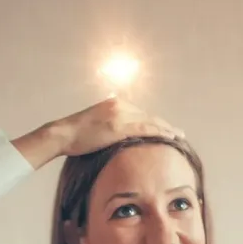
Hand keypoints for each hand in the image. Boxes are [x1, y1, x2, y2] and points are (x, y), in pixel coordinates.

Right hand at [53, 97, 182, 155]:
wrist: (63, 134)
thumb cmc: (75, 136)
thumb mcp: (93, 126)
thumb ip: (107, 128)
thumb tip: (113, 138)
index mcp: (114, 104)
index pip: (139, 114)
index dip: (153, 122)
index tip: (164, 129)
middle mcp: (119, 105)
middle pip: (147, 116)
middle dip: (163, 125)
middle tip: (177, 132)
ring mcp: (120, 115)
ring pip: (150, 121)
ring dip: (166, 129)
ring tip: (179, 135)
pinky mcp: (120, 126)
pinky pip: (145, 129)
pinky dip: (160, 132)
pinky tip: (170, 137)